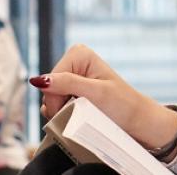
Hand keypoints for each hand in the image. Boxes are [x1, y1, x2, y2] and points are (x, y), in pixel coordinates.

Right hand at [32, 44, 176, 149]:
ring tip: (82, 115)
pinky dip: (63, 113)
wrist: (137, 122)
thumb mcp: (96, 94)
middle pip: (49, 88)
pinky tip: (77, 116)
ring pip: (50, 98)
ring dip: (62, 111)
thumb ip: (68, 84)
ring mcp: (73, 77)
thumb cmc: (123, 105)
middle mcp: (74, 62)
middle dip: (59, 105)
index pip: (51, 79)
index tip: (75, 109)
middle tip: (80, 114)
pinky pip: (56, 103)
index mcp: (78, 53)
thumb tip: (38, 80)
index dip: (57, 98)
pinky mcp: (73, 91)